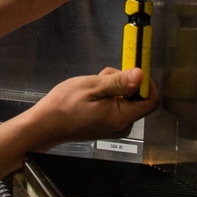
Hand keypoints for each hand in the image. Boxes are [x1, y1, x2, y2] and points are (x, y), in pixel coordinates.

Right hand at [27, 67, 158, 151]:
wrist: (46, 124)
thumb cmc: (64, 106)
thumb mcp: (92, 86)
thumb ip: (119, 82)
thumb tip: (141, 75)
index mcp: (121, 117)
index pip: (150, 100)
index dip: (146, 82)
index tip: (135, 69)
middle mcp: (122, 126)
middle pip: (137, 98)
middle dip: (124, 82)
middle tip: (104, 78)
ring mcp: (114, 127)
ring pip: (126, 100)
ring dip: (114, 88)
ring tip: (93, 86)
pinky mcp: (107, 125)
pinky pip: (117, 106)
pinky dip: (108, 96)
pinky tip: (92, 94)